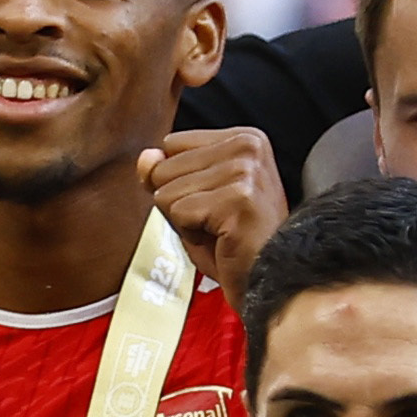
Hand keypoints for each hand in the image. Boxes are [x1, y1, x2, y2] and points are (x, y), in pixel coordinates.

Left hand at [141, 129, 289, 293]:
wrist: (270, 278)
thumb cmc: (234, 243)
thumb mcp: (193, 199)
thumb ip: (164, 173)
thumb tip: (146, 158)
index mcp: (244, 138)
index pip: (171, 144)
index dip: (180, 180)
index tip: (214, 201)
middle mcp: (248, 147)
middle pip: (163, 167)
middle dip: (178, 203)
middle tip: (217, 221)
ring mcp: (245, 170)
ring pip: (166, 192)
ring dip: (184, 221)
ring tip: (220, 230)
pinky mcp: (238, 198)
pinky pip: (178, 213)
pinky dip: (191, 235)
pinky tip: (223, 240)